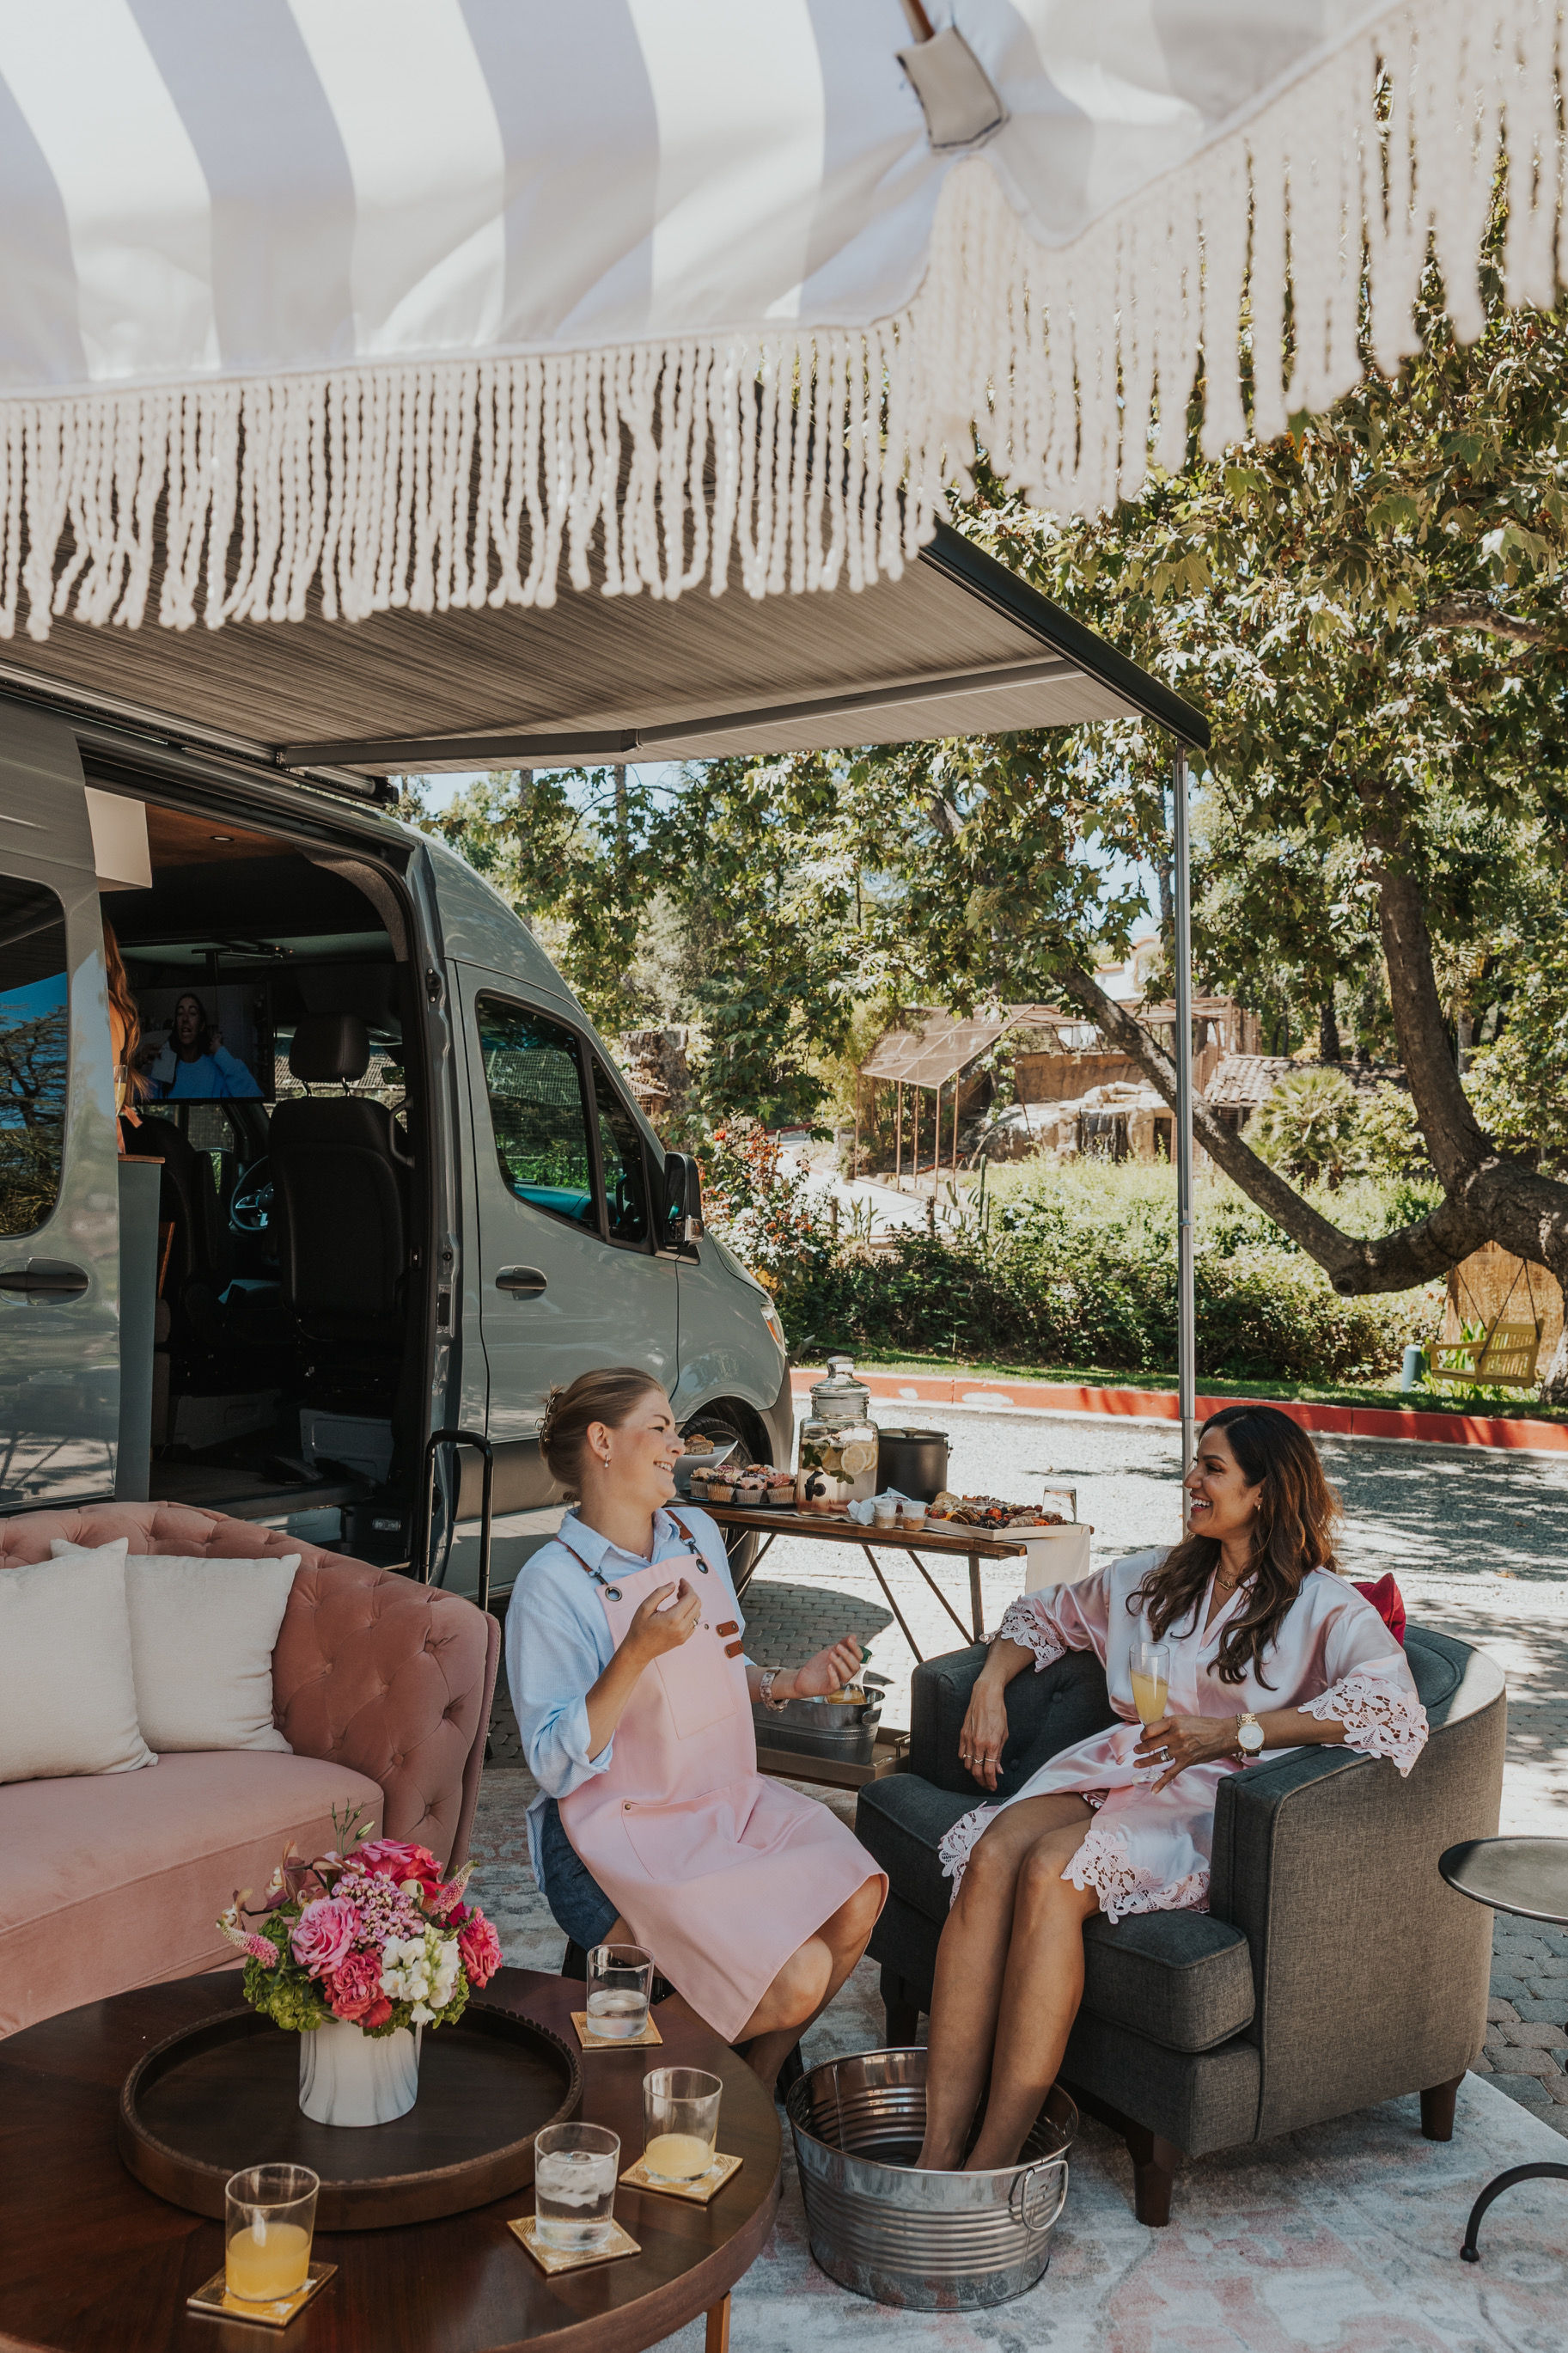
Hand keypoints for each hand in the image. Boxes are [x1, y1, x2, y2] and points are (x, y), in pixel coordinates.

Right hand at [625, 1579, 700, 1661]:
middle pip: (697, 1604)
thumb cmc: (639, 1629)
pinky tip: (679, 1609)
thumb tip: (673, 1585)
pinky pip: (694, 1623)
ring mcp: (684, 1635)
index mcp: (673, 1619)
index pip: (691, 1597)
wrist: (638, 1650)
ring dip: (691, 1603)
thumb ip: (660, 1593)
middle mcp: (682, 1628)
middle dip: (690, 1592)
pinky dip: (690, 1612)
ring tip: (678, 1597)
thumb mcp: (645, 1607)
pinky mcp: (683, 1639)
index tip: (681, 1581)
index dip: (688, 1586)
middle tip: (679, 1588)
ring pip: (697, 1613)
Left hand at [790, 1634, 863, 1698]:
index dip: (856, 1648)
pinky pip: (836, 1684)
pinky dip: (834, 1675)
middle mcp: (846, 1674)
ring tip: (830, 1654)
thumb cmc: (819, 1665)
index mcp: (848, 1665)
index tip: (850, 1639)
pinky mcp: (830, 1689)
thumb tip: (853, 1636)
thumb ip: (842, 1644)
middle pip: (855, 1666)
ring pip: (847, 1675)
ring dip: (840, 1663)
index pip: (859, 1658)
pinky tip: (829, 1667)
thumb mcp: (830, 1651)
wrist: (804, 1677)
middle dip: (847, 1655)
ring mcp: (839, 1682)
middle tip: (837, 1647)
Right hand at [958, 1670, 1009, 1790]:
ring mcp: (968, 1739)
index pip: (989, 1771)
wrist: (986, 1696)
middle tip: (987, 1785)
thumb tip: (998, 1770)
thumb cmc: (998, 1713)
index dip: (991, 1782)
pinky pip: (961, 1754)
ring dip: (974, 1773)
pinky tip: (972, 1761)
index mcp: (992, 1744)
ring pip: (968, 1765)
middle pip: (977, 1772)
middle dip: (982, 1782)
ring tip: (981, 1774)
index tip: (993, 1787)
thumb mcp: (1004, 1734)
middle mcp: (978, 1744)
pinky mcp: (962, 1734)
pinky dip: (966, 1761)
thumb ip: (999, 1754)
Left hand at [1136, 1713, 1240, 1793]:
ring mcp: (1181, 1750)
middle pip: (1150, 1744)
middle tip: (1136, 1751)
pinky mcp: (1187, 1762)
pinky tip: (1153, 1790)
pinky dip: (1161, 1783)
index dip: (1142, 1734)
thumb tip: (1156, 1730)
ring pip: (1157, 1758)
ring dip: (1144, 1762)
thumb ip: (1170, 1725)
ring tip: (1137, 1764)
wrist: (1225, 1734)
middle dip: (1140, 1749)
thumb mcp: (1185, 1719)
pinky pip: (1171, 1774)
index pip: (1149, 1729)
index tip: (1143, 1737)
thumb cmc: (1206, 1725)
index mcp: (1173, 1722)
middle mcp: (1175, 1735)